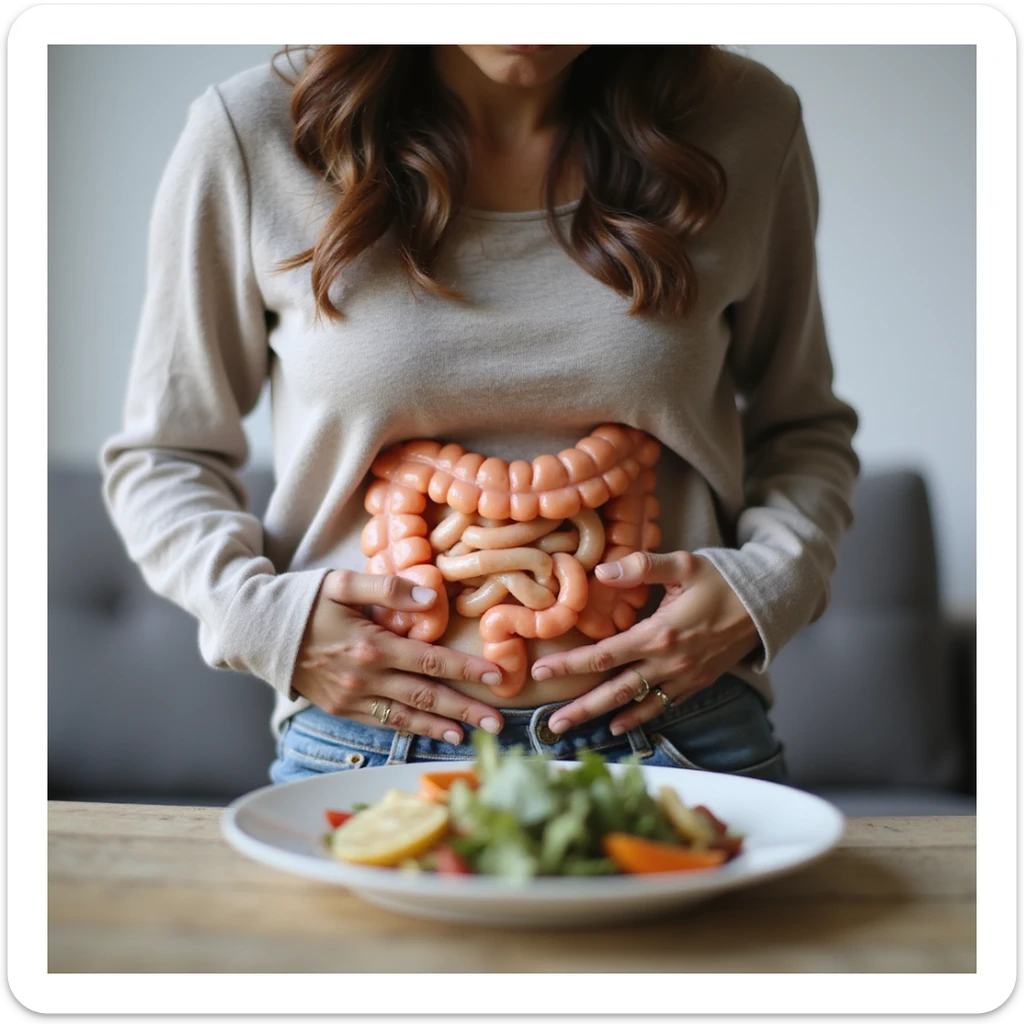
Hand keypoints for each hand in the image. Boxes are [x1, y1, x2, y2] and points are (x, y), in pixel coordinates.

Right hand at [292, 570, 505, 743]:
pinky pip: (382, 723)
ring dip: (441, 727)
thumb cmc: (305, 601)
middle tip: (498, 723)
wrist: (258, 631)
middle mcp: (364, 678)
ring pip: (405, 717)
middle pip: (425, 696)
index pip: (429, 661)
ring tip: (471, 736)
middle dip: (464, 709)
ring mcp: (351, 698)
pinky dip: (410, 730)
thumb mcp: (342, 583)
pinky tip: (431, 733)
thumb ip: (388, 589)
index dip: (465, 670)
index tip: (494, 677)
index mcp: (370, 646)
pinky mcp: (340, 709)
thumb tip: (431, 597)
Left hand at [530, 551, 759, 736]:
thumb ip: (642, 567)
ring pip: (636, 704)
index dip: (570, 665)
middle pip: (614, 690)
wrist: (768, 604)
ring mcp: (683, 677)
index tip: (541, 673)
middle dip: (580, 708)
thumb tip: (602, 570)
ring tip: (573, 731)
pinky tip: (617, 726)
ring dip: (602, 718)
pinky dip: (638, 718)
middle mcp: (669, 662)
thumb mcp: (684, 565)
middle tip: (550, 725)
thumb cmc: (723, 580)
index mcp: (659, 634)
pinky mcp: (696, 683)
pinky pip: (661, 707)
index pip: (604, 656)